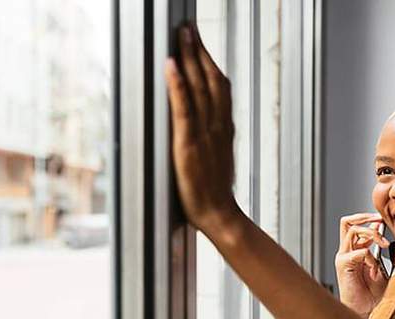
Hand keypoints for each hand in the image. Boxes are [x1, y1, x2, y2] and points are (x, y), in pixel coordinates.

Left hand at [164, 22, 239, 232]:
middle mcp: (217, 126)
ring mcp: (204, 134)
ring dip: (190, 57)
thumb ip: (213, 137)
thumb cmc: (215, 191)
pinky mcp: (188, 144)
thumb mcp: (218, 157)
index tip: (202, 42)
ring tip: (182, 35)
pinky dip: (178, 85)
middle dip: (199, 50)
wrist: (219, 214)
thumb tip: (204, 123)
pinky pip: (184, 108)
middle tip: (189, 27)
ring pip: (200, 87)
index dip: (210, 61)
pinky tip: (171, 66)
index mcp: (224, 128)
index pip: (219, 86)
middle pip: (210, 79)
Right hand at [334, 212, 390, 315]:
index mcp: (355, 250)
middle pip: (347, 221)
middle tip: (380, 220)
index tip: (384, 221)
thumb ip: (389, 257)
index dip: (370, 220)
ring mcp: (343, 256)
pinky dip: (370, 257)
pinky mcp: (343, 264)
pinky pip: (359, 252)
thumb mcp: (385, 271)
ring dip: (371, 233)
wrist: (363, 309)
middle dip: (364, 216)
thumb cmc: (369, 293)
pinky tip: (374, 267)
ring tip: (383, 243)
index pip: (356, 225)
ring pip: (352, 230)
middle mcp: (346, 250)